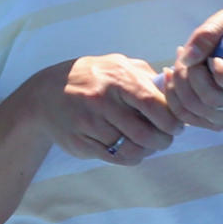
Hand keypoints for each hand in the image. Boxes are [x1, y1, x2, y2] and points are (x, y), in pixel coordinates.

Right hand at [43, 54, 184, 164]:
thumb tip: (176, 89)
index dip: (172, 120)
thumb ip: (147, 76)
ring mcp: (89, 123)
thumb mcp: (117, 65)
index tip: (177, 125)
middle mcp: (102, 100)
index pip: (154, 104)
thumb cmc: (93, 78)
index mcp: (117, 78)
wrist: (45, 95)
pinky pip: (115, 158)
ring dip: (147, 151)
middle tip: (166, 138)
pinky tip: (131, 149)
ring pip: (132, 149)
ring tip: (149, 144)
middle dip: (163, 140)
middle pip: (145, 133)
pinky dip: (130, 157)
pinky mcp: (80, 143)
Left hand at [162, 8, 222, 129]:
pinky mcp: (220, 123)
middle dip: (190, 75)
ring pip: (199, 111)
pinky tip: (174, 77)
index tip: (213, 58)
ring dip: (179, 84)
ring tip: (180, 62)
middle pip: (215, 101)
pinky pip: (190, 119)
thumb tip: (189, 58)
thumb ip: (209, 33)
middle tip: (185, 54)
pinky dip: (175, 96)